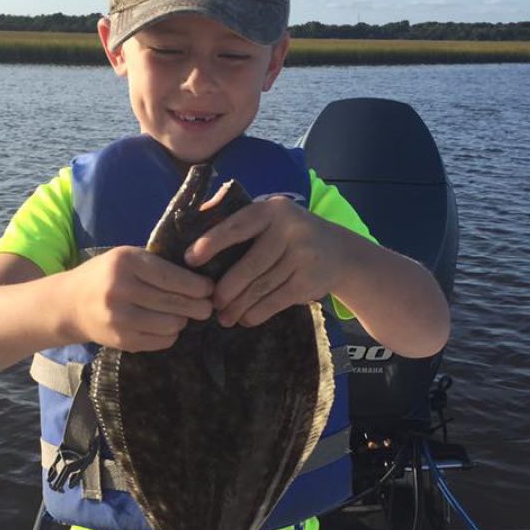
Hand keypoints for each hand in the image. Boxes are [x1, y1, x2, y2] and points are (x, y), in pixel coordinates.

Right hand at [64, 246, 213, 350]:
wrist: (70, 304)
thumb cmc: (105, 276)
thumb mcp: (126, 258)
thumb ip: (157, 265)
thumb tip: (200, 281)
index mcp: (124, 262)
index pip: (170, 276)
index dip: (196, 285)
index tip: (209, 288)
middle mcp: (120, 289)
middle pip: (173, 302)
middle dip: (198, 306)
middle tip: (207, 307)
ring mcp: (119, 318)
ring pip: (170, 324)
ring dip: (183, 321)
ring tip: (183, 315)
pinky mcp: (122, 340)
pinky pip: (161, 341)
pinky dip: (170, 335)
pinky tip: (167, 326)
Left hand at [184, 198, 340, 326]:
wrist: (340, 253)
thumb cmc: (289, 236)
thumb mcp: (271, 220)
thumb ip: (239, 224)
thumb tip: (192, 229)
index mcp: (272, 210)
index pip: (237, 226)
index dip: (212, 242)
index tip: (190, 259)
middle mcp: (290, 229)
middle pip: (249, 265)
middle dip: (226, 289)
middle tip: (211, 304)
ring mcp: (303, 255)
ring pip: (260, 287)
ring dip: (238, 306)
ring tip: (224, 317)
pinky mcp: (310, 281)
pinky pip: (276, 301)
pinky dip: (257, 313)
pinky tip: (246, 319)